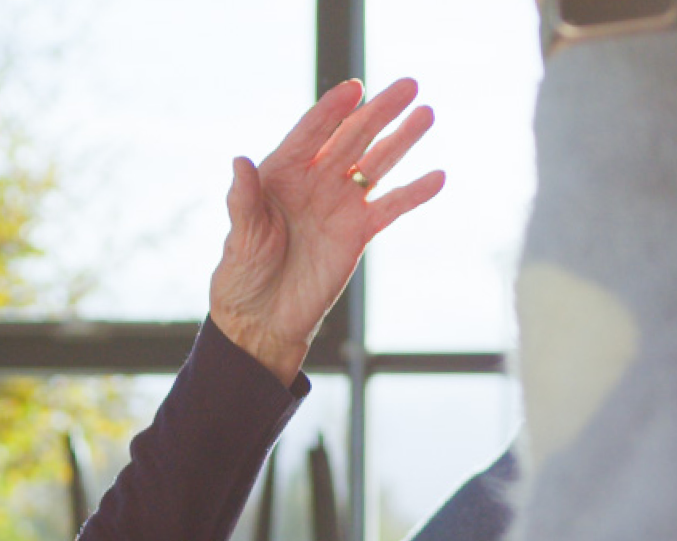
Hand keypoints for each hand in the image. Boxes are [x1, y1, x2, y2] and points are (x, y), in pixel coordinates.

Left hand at [209, 78, 445, 385]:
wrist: (263, 319)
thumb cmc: (242, 275)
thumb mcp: (240, 236)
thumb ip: (243, 199)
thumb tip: (239, 161)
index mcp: (282, 173)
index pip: (312, 131)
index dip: (332, 110)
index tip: (355, 89)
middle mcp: (315, 181)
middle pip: (353, 137)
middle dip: (379, 111)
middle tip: (408, 85)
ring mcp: (339, 205)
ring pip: (376, 164)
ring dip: (401, 140)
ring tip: (426, 114)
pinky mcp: (358, 232)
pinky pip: (390, 207)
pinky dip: (413, 194)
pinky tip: (437, 177)